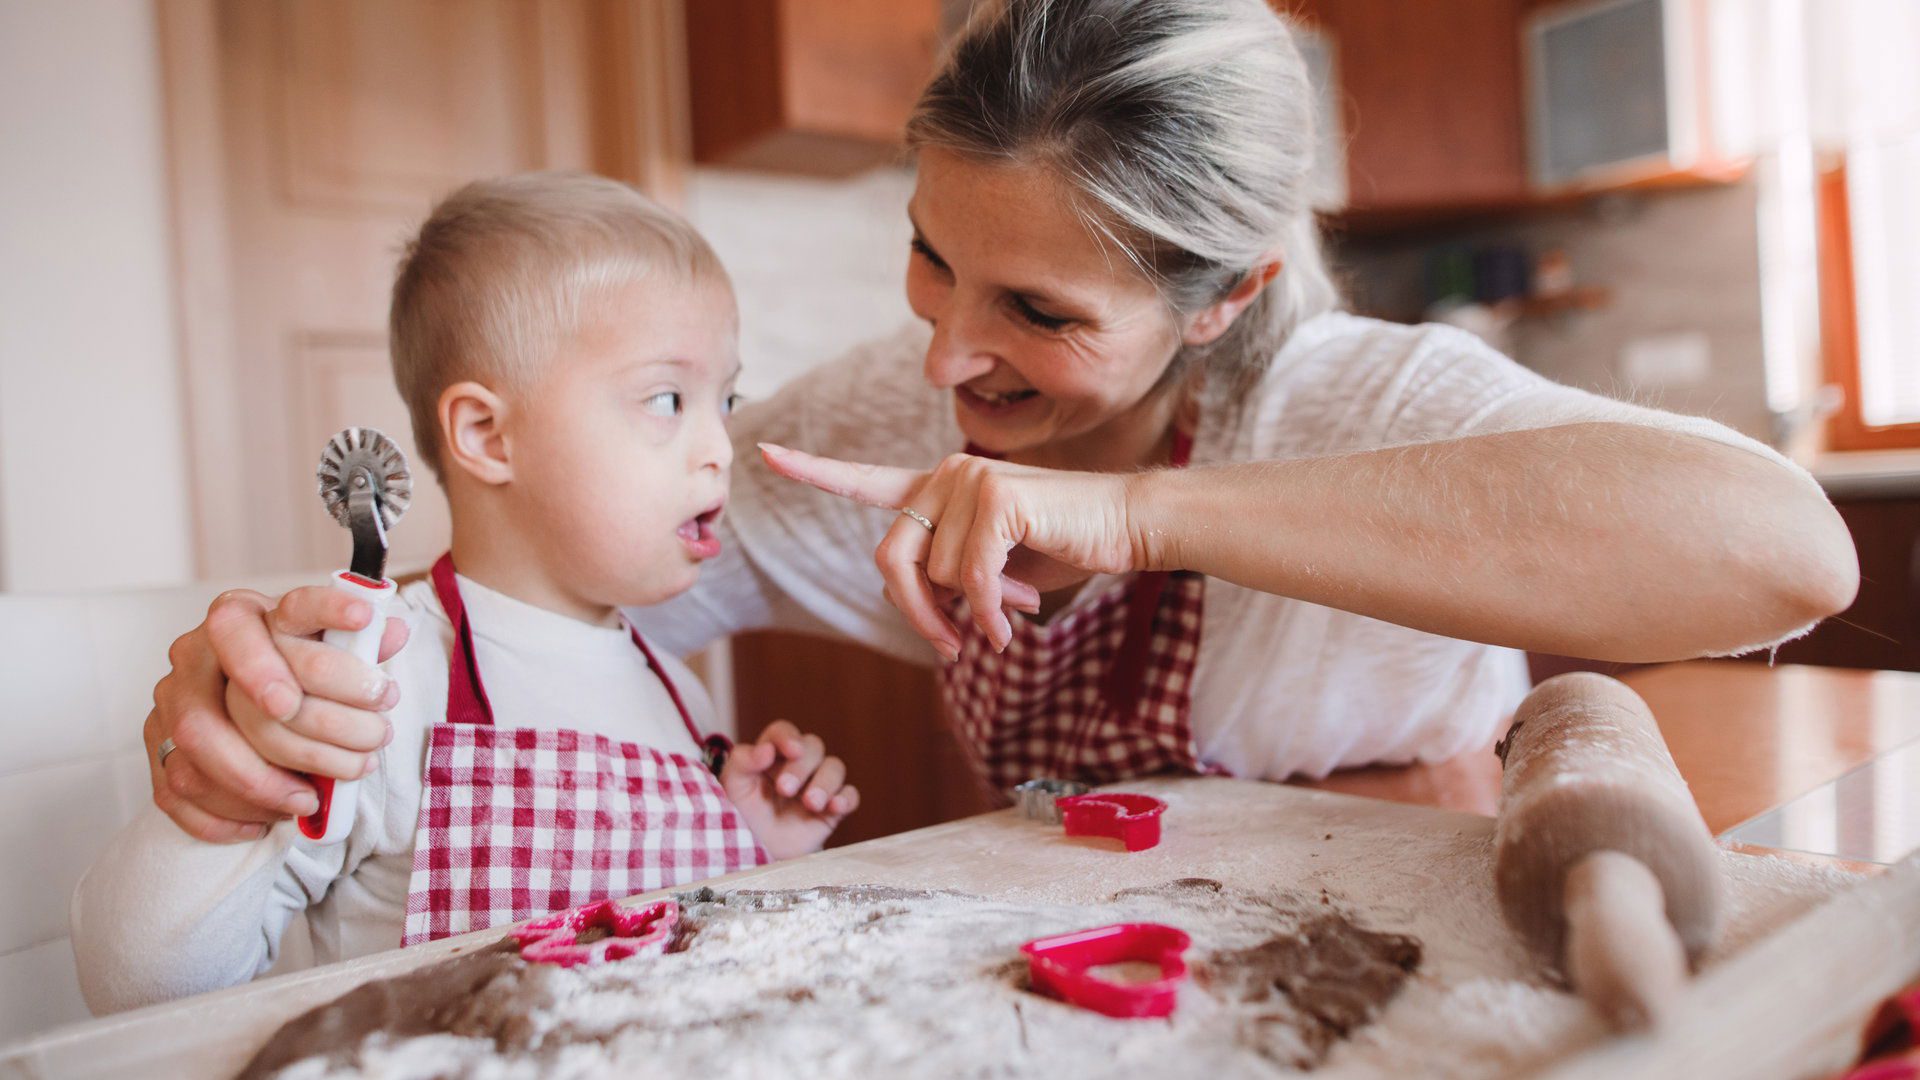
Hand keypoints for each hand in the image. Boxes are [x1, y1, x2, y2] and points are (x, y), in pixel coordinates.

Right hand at [147, 586, 408, 840]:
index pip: (245, 621)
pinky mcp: (158, 754)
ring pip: (200, 751)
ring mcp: (169, 707)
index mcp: (235, 618)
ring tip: (311, 798)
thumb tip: (393, 633)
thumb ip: (359, 642)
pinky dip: (225, 815)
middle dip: (304, 735)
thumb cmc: (293, 670)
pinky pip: (178, 794)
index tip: (356, 629)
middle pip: (228, 701)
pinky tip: (268, 820)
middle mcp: (193, 657)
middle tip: (362, 753)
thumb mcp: (327, 646)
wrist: (244, 700)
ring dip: (262, 784)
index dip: (286, 636)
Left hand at [719, 720, 859, 859]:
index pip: (784, 732)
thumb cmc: (742, 816)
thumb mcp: (733, 787)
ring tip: (810, 803)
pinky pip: (850, 795)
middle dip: (801, 767)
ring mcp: (818, 786)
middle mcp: (798, 765)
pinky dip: (846, 798)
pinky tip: (835, 807)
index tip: (791, 749)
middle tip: (785, 789)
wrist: (757, 852)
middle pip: (813, 747)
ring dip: (825, 782)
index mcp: (772, 755)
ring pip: (835, 767)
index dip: (788, 737)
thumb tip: (766, 749)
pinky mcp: (832, 809)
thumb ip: (743, 762)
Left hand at [759, 443, 1146, 657]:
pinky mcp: (996, 498)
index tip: (767, 454)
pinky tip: (1014, 624)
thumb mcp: (994, 569)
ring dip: (971, 612)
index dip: (816, 472)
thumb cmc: (1065, 546)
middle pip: (891, 561)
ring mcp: (969, 480)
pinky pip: (971, 579)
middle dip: (918, 613)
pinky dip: (992, 613)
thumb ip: (952, 576)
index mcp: (940, 488)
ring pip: (936, 576)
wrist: (1127, 525)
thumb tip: (920, 610)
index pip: (867, 480)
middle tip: (951, 646)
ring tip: (1013, 612)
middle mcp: (946, 474)